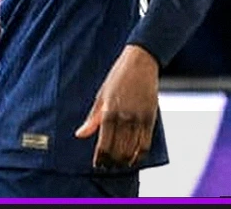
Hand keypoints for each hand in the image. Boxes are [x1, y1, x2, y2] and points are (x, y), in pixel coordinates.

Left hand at [75, 44, 160, 169]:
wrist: (140, 63)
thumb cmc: (118, 77)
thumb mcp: (101, 95)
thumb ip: (92, 119)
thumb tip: (80, 135)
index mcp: (109, 111)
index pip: (104, 143)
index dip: (100, 158)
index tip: (97, 165)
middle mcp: (124, 117)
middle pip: (118, 150)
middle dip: (111, 162)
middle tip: (107, 166)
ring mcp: (139, 118)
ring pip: (132, 150)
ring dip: (124, 161)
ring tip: (118, 165)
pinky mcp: (150, 118)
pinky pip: (146, 143)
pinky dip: (139, 155)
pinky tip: (133, 159)